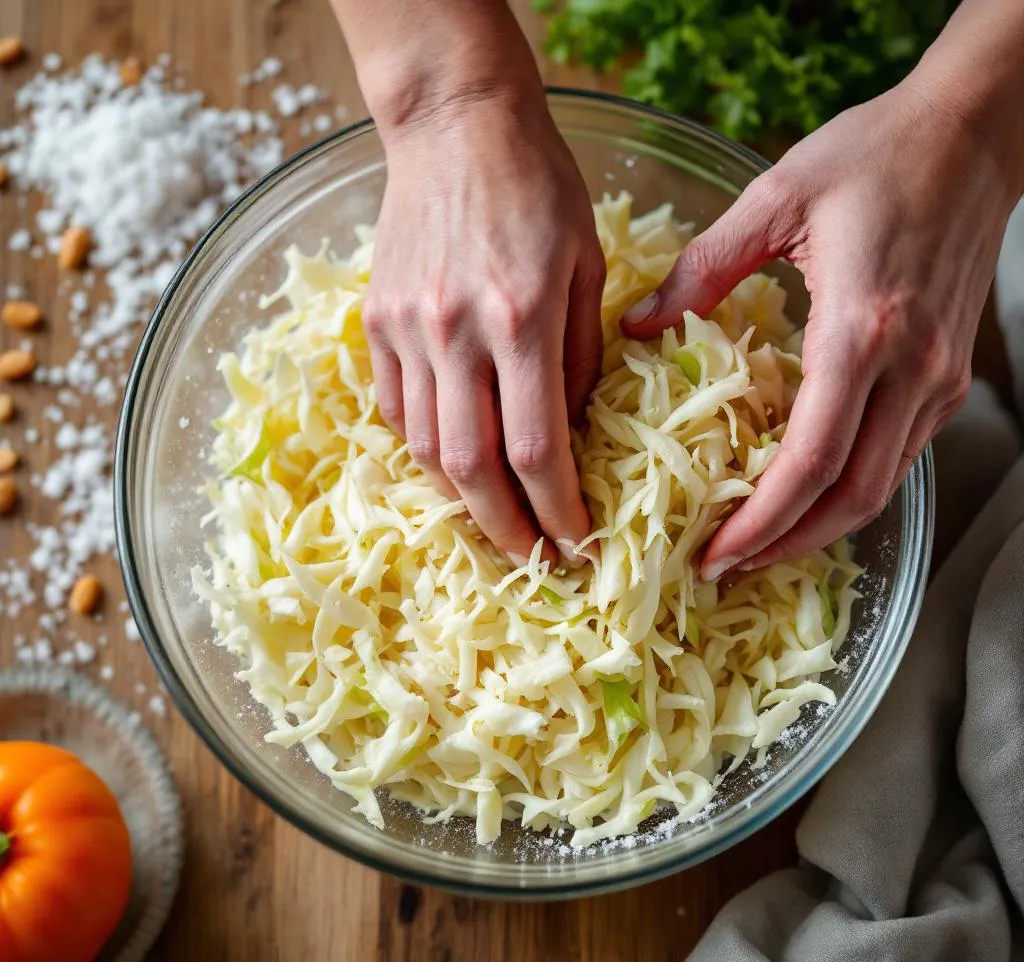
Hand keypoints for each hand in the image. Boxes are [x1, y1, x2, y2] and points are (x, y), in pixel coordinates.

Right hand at [363, 91, 604, 565]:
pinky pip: (394, 408)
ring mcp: (406, 329)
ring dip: (460, 498)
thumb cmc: (540, 188)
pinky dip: (423, 448)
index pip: (536, 449)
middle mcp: (455, 332)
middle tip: (532, 559)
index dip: (557, 511)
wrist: (455, 125)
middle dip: (504, 528)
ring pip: (424, 448)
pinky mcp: (376, 321)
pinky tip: (451, 463)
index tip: (576, 546)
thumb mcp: (588, 265)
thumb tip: (567, 432)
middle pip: (471, 466)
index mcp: (521, 318)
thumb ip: (580, 357)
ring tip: (493, 520)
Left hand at [622, 80, 1020, 579]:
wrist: (975, 132)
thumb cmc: (878, 153)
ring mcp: (939, 378)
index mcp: (862, 329)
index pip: (811, 461)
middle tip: (725, 566)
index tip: (714, 552)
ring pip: (881, 487)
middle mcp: (912, 368)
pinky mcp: (948, 375)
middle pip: (852, 498)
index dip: (761, 521)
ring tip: (757, 542)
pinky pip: (898, 456)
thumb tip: (639, 324)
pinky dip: (848, 489)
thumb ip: (703, 268)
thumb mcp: (777, 197)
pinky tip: (803, 492)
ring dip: (818, 527)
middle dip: (786, 545)